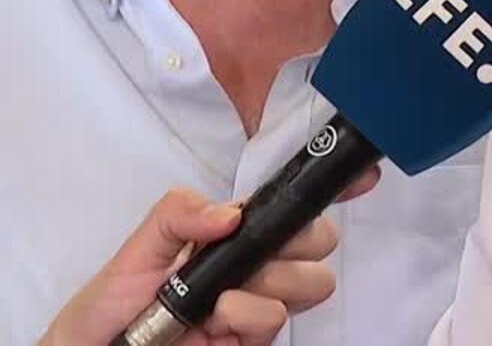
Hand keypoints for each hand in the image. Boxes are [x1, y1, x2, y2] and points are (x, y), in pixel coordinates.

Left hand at [40, 170, 377, 345]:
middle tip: (256, 252)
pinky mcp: (254, 341)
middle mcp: (258, 266)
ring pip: (314, 282)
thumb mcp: (138, 247)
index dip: (335, 189)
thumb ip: (176, 215)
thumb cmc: (111, 303)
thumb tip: (230, 215)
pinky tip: (220, 317)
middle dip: (300, 240)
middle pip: (321, 241)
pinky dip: (251, 313)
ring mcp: (260, 304)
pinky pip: (278, 319)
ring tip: (224, 295)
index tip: (362, 179)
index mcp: (236, 234)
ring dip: (274, 281)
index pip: (293, 207)